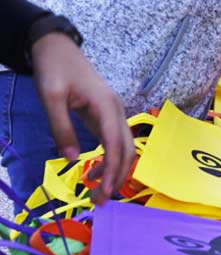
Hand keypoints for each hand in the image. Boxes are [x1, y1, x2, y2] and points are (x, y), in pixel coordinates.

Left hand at [31, 33, 134, 203]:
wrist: (57, 46)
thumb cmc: (54, 68)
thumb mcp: (51, 97)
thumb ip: (61, 128)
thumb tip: (72, 160)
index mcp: (106, 106)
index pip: (116, 145)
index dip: (113, 171)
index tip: (105, 192)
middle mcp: (117, 112)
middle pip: (127, 152)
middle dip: (117, 178)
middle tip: (100, 200)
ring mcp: (114, 115)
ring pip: (125, 151)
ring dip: (115, 173)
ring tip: (97, 191)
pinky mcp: (107, 119)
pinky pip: (115, 145)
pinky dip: (110, 162)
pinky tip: (96, 173)